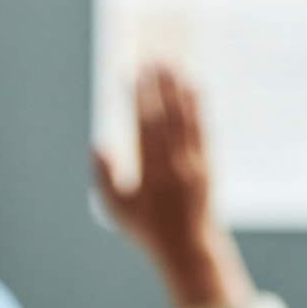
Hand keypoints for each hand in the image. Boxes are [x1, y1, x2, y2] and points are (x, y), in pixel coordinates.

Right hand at [94, 65, 252, 307]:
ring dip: (179, 89)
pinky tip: (194, 87)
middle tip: (152, 60)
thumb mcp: (117, 209)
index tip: (133, 74)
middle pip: (168, 116)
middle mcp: (177, 164)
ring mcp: (196, 162)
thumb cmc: (147, 229)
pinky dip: (198, 105)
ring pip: (188, 118)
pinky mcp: (208, 163)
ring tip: (172, 64)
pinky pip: (203, 128)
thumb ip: (105, 177)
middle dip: (159, 86)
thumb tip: (98, 143)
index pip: (146, 126)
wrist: (189, 247)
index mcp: (153, 173)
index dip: (139, 98)